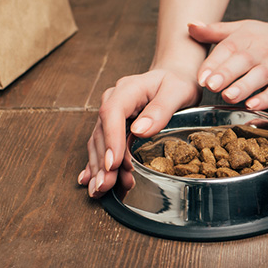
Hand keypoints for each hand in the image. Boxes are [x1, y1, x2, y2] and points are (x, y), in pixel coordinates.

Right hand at [78, 68, 202, 197]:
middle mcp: (114, 101)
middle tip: (106, 185)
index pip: (112, 113)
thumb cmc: (177, 83)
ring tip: (102, 189)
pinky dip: (96, 164)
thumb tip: (140, 130)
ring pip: (98, 143)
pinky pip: (101, 146)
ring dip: (99, 168)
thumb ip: (161, 109)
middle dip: (103, 162)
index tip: (113, 163)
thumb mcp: (178, 91)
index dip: (110, 139)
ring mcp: (111, 115)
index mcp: (128, 89)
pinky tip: (90, 181)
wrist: (174, 77)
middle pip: (101, 132)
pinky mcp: (113, 127)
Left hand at [188, 20, 267, 109]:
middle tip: (211, 85)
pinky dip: (266, 99)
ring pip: (259, 78)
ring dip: (243, 87)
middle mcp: (262, 52)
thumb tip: (190, 26)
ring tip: (228, 96)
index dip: (214, 63)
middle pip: (243, 61)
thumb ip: (216, 31)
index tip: (201, 76)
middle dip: (226, 74)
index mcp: (247, 38)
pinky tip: (253, 105)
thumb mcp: (245, 29)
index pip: (228, 48)